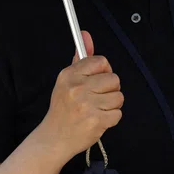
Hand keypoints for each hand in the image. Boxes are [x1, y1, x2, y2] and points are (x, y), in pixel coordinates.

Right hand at [40, 31, 122, 157]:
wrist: (54, 138)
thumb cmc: (63, 108)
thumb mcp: (67, 81)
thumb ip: (80, 58)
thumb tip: (85, 34)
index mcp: (69, 75)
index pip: (100, 61)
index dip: (104, 70)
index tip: (98, 78)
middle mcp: (77, 88)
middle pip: (114, 79)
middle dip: (110, 89)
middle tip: (97, 97)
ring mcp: (87, 105)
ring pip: (118, 97)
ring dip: (111, 105)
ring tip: (98, 109)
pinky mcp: (96, 121)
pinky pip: (118, 114)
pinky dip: (111, 118)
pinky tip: (98, 119)